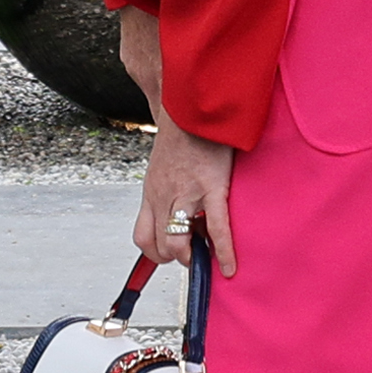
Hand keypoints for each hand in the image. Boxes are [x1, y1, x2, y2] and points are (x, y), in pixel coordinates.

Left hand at [116, 8, 236, 278]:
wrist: (195, 104)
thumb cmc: (184, 132)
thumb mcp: (165, 163)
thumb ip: (169, 187)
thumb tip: (179, 207)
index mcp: (152, 191)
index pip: (142, 236)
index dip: (156, 253)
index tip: (174, 254)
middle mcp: (162, 196)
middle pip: (158, 245)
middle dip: (175, 258)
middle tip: (194, 257)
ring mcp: (185, 193)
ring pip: (178, 243)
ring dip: (192, 258)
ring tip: (207, 260)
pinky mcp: (210, 187)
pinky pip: (215, 229)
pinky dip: (223, 252)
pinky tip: (229, 268)